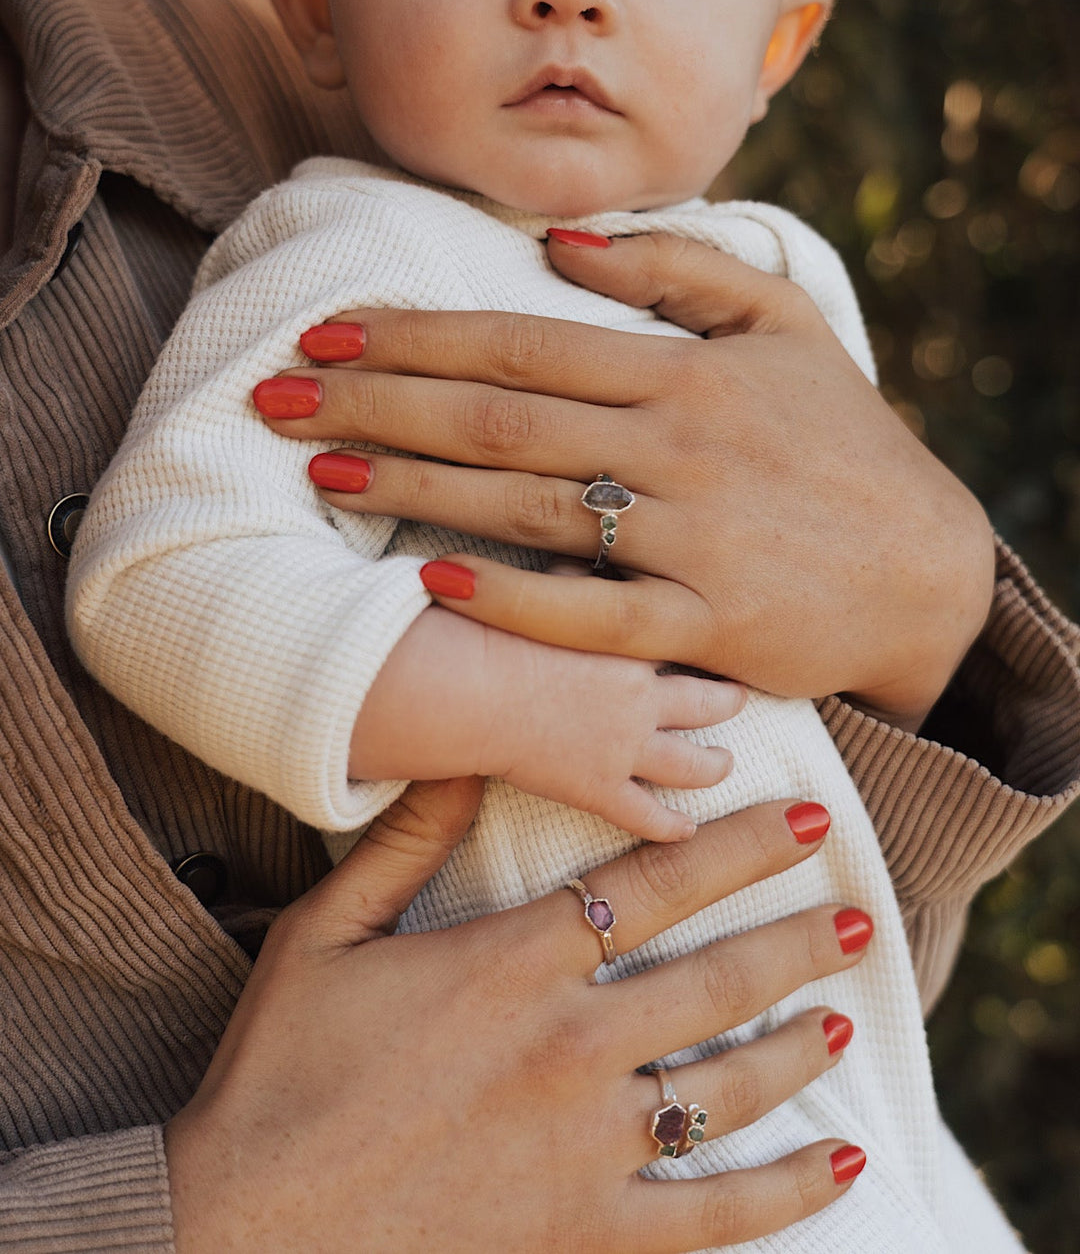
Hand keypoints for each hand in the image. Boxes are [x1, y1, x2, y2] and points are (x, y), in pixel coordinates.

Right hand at [166, 777, 869, 1252]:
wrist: (248, 1227)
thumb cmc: (280, 1073)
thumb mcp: (326, 933)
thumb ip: (405, 841)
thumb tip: (470, 756)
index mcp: (514, 963)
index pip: (655, 884)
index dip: (739, 848)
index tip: (804, 822)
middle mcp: (571, 1044)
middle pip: (715, 979)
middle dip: (795, 942)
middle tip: (859, 917)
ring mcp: (587, 1144)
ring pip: (727, 1083)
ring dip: (795, 1045)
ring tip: (838, 1017)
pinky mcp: (586, 1233)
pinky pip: (713, 1214)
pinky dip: (788, 1190)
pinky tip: (843, 1162)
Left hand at [256, 234, 995, 725]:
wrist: (928, 571)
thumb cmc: (844, 440)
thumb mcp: (785, 323)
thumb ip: (679, 268)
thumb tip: (559, 238)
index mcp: (685, 370)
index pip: (522, 340)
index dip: (414, 333)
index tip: (325, 329)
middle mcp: (677, 447)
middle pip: (498, 416)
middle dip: (374, 400)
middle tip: (275, 394)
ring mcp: (690, 537)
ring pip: (523, 506)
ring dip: (409, 483)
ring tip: (318, 466)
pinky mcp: (704, 624)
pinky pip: (589, 613)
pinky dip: (508, 597)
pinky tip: (426, 578)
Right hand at [356, 606, 743, 841]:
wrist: (472, 684)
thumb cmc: (494, 624)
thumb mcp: (544, 582)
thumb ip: (573, 576)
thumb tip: (583, 557)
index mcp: (634, 638)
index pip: (689, 634)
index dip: (708, 635)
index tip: (726, 632)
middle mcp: (644, 695)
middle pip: (706, 701)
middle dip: (727, 701)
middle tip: (740, 700)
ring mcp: (628, 746)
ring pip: (693, 763)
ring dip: (713, 765)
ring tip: (723, 764)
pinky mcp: (601, 790)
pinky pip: (649, 815)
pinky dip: (672, 825)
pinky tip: (685, 829)